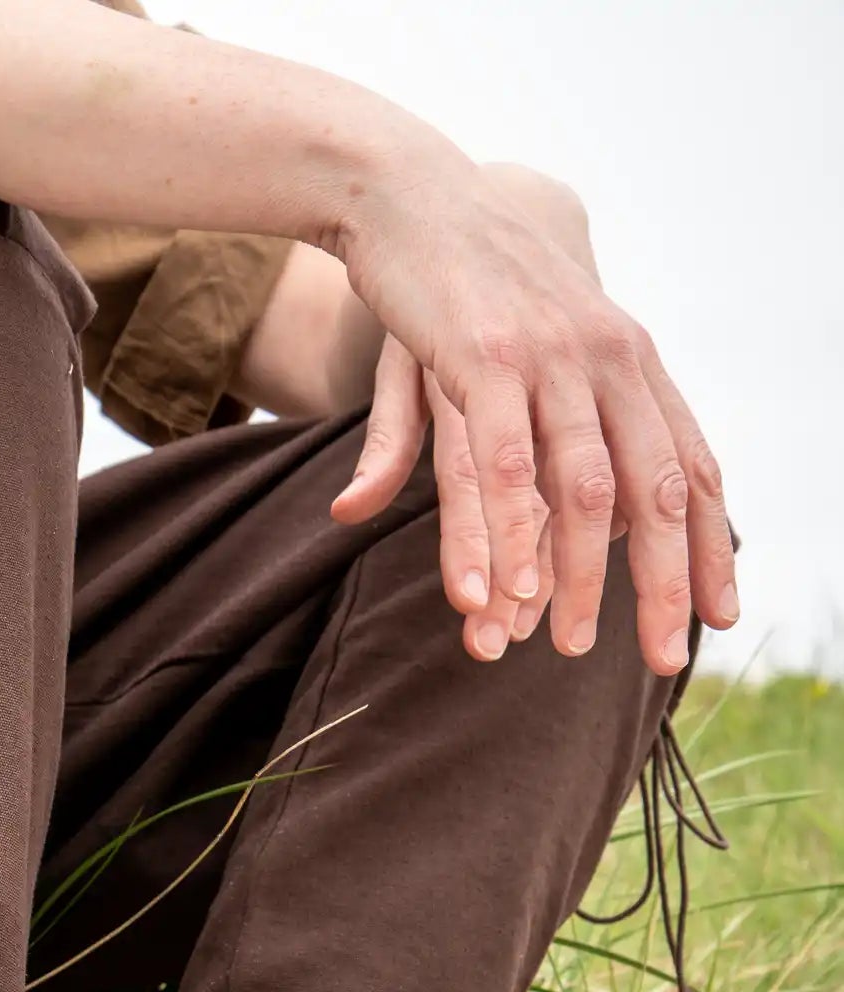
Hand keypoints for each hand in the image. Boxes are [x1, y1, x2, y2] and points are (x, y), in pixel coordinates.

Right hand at [335, 160, 736, 674]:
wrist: (414, 192)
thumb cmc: (476, 285)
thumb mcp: (531, 357)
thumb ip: (557, 437)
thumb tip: (575, 518)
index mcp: (629, 361)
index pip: (691, 465)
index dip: (710, 544)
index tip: (718, 616)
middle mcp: (606, 358)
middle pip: (655, 490)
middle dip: (664, 583)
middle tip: (664, 659)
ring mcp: (548, 359)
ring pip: (583, 489)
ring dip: (581, 577)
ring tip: (571, 646)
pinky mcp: (481, 360)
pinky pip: (506, 467)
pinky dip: (511, 535)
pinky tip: (509, 592)